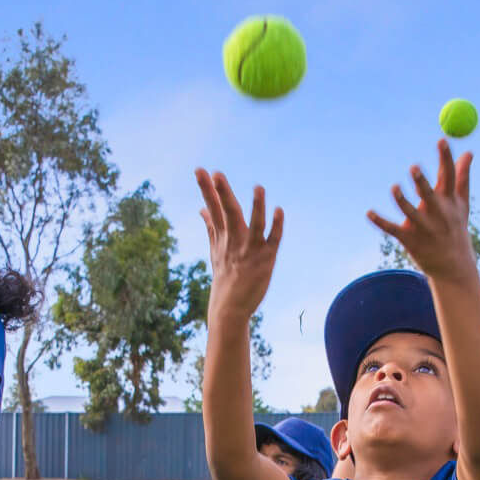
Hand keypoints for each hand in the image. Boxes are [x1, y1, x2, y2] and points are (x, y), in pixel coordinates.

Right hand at [195, 170, 282, 321]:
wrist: (230, 309)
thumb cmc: (225, 278)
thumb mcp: (215, 250)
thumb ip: (211, 227)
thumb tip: (201, 209)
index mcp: (222, 237)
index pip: (213, 209)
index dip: (207, 190)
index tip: (200, 170)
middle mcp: (234, 242)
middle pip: (227, 214)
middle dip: (221, 193)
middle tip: (216, 174)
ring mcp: (250, 251)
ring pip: (253, 225)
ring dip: (256, 207)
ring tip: (259, 188)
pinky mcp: (266, 260)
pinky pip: (273, 240)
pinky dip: (276, 226)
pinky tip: (279, 210)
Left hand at [367, 140, 475, 280]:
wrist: (453, 266)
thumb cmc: (455, 228)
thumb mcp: (461, 204)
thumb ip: (462, 177)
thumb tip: (468, 152)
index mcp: (450, 202)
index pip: (449, 176)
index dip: (445, 158)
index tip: (441, 140)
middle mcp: (437, 214)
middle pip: (429, 195)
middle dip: (422, 182)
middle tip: (414, 167)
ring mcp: (423, 228)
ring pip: (410, 212)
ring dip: (401, 200)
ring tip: (395, 188)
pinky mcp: (409, 240)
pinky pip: (392, 229)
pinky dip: (379, 221)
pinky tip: (369, 213)